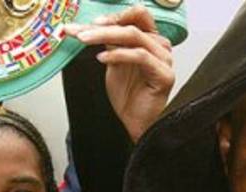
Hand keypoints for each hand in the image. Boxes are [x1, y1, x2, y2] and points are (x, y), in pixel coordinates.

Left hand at [65, 6, 174, 143]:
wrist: (134, 122)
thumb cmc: (128, 95)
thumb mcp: (113, 60)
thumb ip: (109, 41)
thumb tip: (86, 25)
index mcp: (150, 39)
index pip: (136, 15)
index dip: (113, 15)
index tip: (88, 22)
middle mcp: (160, 46)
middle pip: (133, 23)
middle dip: (104, 25)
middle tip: (81, 31)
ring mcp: (164, 60)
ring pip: (134, 36)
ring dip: (105, 35)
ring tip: (84, 40)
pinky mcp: (164, 75)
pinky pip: (140, 56)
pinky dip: (118, 54)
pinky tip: (102, 58)